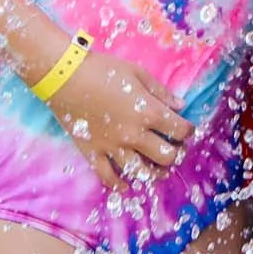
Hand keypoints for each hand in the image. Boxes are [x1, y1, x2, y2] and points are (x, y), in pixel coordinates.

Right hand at [44, 51, 193, 192]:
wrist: (64, 77)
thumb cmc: (102, 69)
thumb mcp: (137, 73)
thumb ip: (161, 92)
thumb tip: (180, 105)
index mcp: (148, 112)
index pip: (180, 130)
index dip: (188, 131)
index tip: (185, 128)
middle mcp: (134, 134)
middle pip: (166, 156)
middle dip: (176, 154)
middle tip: (174, 149)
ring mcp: (113, 147)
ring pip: (141, 172)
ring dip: (154, 173)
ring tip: (158, 170)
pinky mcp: (93, 153)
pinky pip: (108, 177)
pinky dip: (118, 184)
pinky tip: (126, 184)